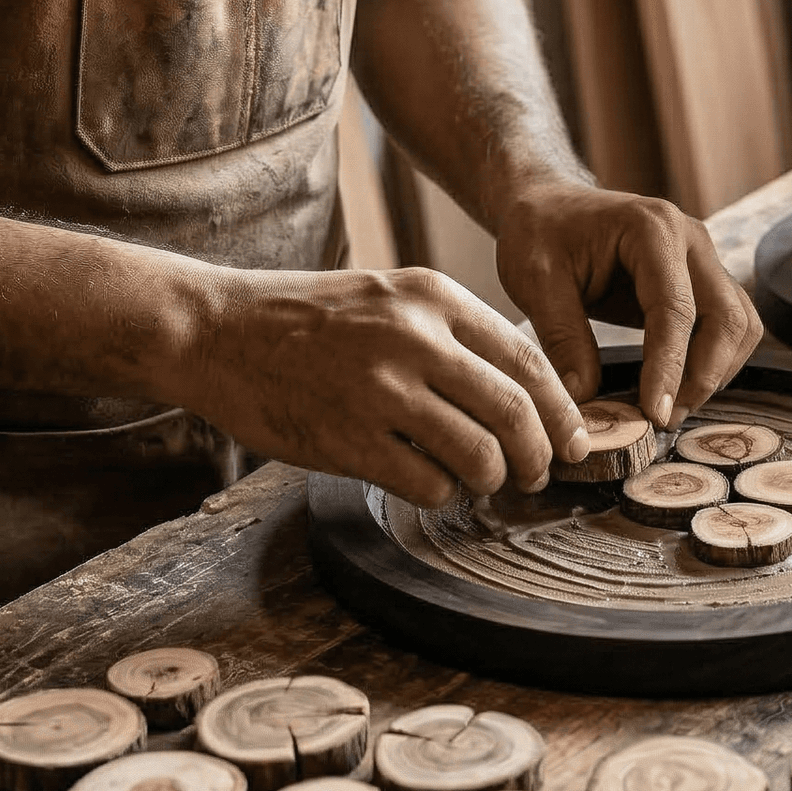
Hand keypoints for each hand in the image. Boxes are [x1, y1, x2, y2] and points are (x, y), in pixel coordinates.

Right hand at [181, 266, 587, 507]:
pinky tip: (433, 484)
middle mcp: (414, 338)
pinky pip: (428, 482)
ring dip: (493, 479)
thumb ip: (452, 336)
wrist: (218, 331)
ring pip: (480, 454)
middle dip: (540, 455)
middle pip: (515, 412)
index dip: (562, 410)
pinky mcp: (349, 438)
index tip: (573, 439)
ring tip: (482, 481)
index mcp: (433, 297)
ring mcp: (380, 390)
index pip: (530, 358)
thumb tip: (523, 392)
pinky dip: (444, 493)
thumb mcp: (390, 298)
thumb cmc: (308, 321)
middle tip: (539, 473)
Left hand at [494, 183, 762, 426]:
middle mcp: (690, 240)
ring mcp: (702, 259)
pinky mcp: (702, 280)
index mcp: (651, 228)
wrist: (549, 206)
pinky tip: (678, 385)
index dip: (670, 367)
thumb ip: (561, 338)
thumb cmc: (540, 234)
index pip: (676, 308)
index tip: (655, 413)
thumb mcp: (535, 280)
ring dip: (716, 371)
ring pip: (740, 324)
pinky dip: (715, 361)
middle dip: (704, 375)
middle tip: (665, 418)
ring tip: (672, 407)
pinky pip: (730, 324)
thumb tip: (583, 400)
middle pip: (728, 317)